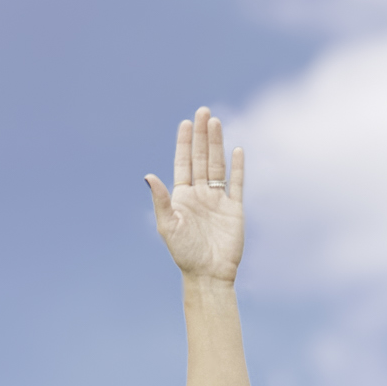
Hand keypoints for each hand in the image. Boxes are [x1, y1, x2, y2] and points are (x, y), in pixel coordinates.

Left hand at [146, 109, 244, 285]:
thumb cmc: (184, 254)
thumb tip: (148, 176)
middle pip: (201, 159)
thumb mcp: (168, 225)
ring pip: (217, 166)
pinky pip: (236, 183)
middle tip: (203, 111)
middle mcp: (199, 195)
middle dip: (202, 135)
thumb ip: (161, 200)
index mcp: (181, 197)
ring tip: (216, 122)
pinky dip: (237, 167)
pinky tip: (237, 150)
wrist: (209, 274)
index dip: (184, 143)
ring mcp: (217, 200)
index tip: (185, 123)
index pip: (183, 163)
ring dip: (217, 144)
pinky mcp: (234, 209)